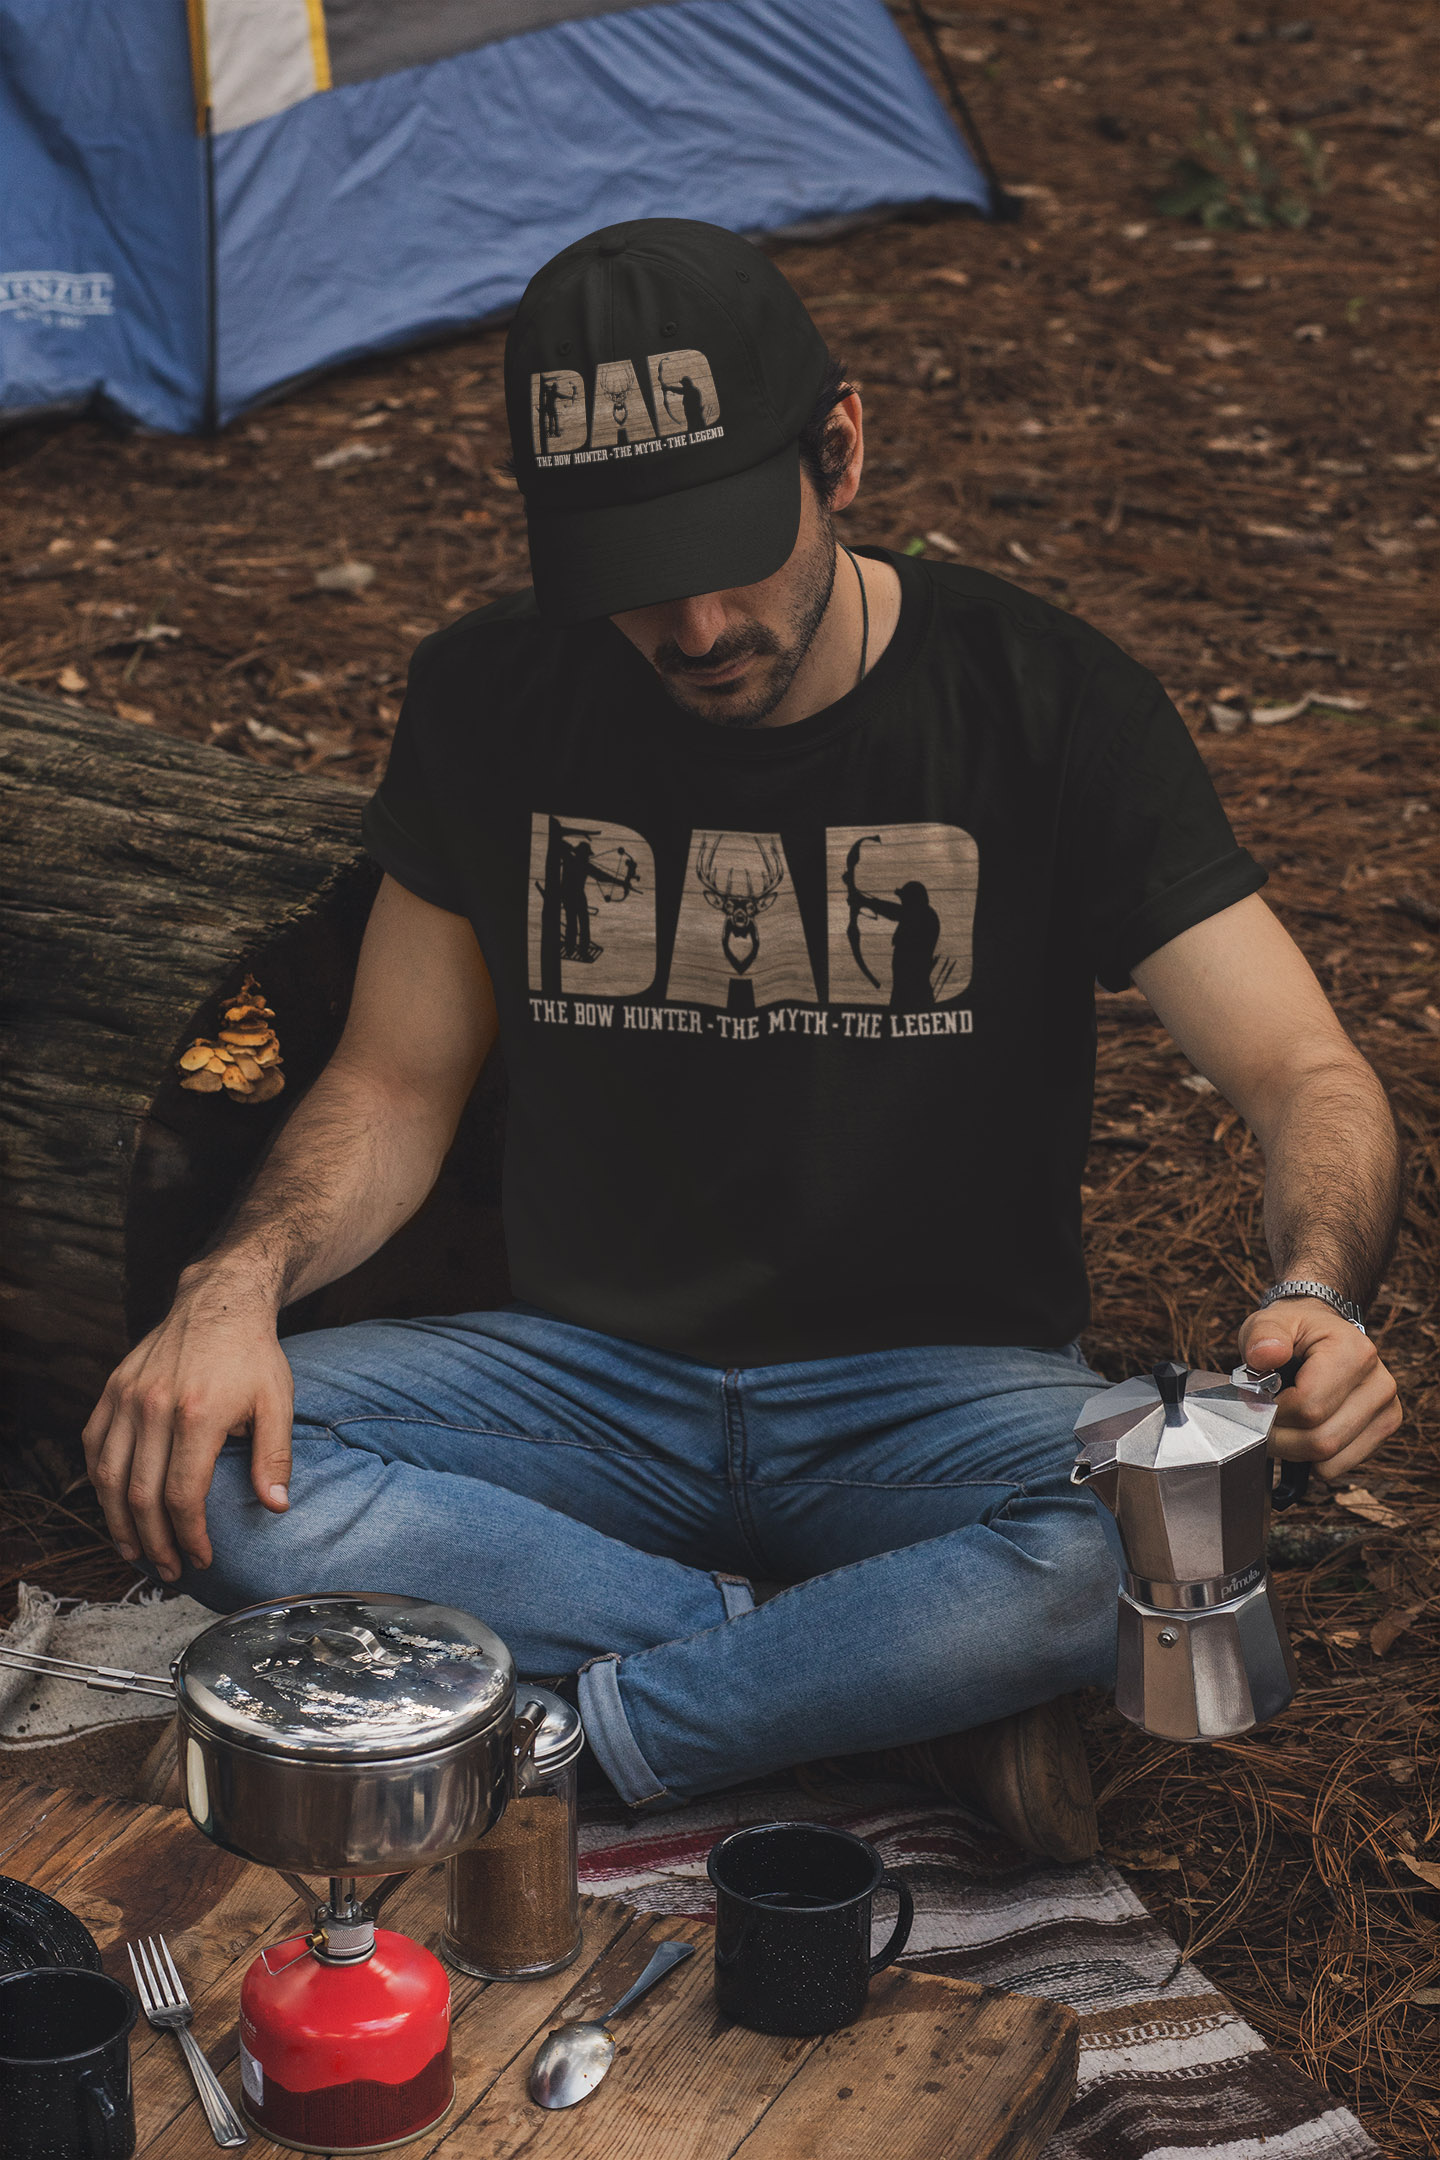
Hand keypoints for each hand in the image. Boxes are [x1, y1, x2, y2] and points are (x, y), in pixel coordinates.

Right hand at [82, 1271, 292, 1582]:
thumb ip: (275, 1457)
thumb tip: (275, 1508)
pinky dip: (100, 1481)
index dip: (189, 1536)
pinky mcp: (112, 1388)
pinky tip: (114, 1506)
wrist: (219, 1301)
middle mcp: (154, 1407)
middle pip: (141, 1496)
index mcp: (198, 1415)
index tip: (201, 1558)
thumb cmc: (252, 1355)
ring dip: (118, 1523)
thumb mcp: (278, 1401)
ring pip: (108, 1477)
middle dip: (154, 1543)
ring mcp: (127, 1397)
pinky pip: (95, 1445)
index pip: (182, 1496)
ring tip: (136, 1552)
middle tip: (169, 1570)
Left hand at [1237, 1297, 1400, 1481]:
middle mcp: (1379, 1383)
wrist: (1323, 1335)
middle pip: (1321, 1440)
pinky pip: (1339, 1467)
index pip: (1308, 1406)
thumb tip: (1265, 1354)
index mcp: (1354, 1352)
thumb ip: (1263, 1335)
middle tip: (1262, 1420)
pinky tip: (1304, 1431)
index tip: (1257, 1402)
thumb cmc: (1295, 1331)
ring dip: (1293, 1451)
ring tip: (1283, 1424)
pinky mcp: (1384, 1430)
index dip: (1274, 1413)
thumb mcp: (1271, 1322)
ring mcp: (1387, 1410)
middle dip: (1280, 1438)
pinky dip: (1312, 1459)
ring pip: (1329, 1459)